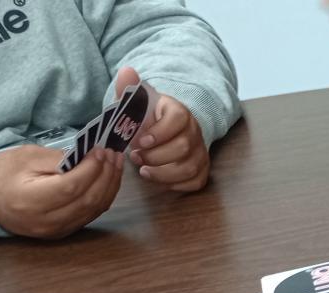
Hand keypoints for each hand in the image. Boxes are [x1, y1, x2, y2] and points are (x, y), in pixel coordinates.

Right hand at [0, 145, 123, 238]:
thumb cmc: (5, 174)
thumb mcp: (26, 157)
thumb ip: (58, 158)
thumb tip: (89, 157)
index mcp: (30, 200)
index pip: (71, 186)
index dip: (91, 169)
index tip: (101, 151)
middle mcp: (46, 220)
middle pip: (88, 200)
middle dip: (106, 175)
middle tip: (113, 155)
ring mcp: (57, 230)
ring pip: (94, 209)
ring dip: (110, 186)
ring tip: (116, 164)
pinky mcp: (65, 231)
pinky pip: (91, 214)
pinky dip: (104, 196)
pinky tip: (108, 179)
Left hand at [115, 68, 211, 191]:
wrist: (165, 129)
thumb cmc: (149, 118)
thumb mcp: (137, 102)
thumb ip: (130, 89)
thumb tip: (126, 71)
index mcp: (180, 113)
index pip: (178, 119)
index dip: (160, 133)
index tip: (140, 141)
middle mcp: (195, 132)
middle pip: (183, 147)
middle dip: (156, 157)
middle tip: (136, 158)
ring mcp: (201, 152)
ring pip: (189, 168)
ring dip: (163, 173)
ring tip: (144, 171)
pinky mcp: (202, 169)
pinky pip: (195, 182)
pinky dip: (177, 184)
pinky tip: (159, 179)